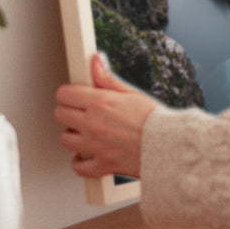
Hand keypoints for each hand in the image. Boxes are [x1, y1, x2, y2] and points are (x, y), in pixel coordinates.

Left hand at [54, 52, 158, 179]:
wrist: (169, 145)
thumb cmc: (154, 119)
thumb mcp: (130, 93)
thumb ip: (107, 78)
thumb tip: (96, 61)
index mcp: (100, 103)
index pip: (65, 94)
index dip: (68, 93)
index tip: (74, 95)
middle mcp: (93, 124)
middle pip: (60, 115)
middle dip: (68, 111)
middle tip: (80, 112)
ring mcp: (95, 146)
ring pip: (65, 140)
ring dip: (73, 135)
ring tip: (85, 132)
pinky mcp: (101, 164)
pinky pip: (79, 167)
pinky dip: (80, 162)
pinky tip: (87, 155)